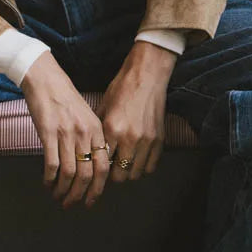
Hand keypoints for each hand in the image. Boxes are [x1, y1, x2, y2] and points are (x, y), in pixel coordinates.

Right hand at [20, 50, 112, 208]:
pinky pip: (52, 164)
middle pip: (87, 174)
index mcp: (96, 130)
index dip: (98, 188)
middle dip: (80, 195)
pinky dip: (49, 178)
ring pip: (69, 173)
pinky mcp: (48, 133)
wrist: (45, 79)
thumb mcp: (86, 115)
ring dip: (63, 190)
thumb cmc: (64, 97)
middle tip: (72, 205)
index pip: (103, 167)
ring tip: (57, 197)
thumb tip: (91, 164)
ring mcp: (66, 134)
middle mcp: (84, 134)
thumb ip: (91, 138)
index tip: (91, 200)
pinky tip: (46, 183)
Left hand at [99, 40, 176, 183]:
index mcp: (112, 129)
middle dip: (112, 175)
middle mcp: (130, 138)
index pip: (102, 163)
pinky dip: (143, 167)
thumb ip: (98, 131)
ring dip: (128, 172)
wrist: (146, 76)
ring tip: (123, 166)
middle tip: (109, 170)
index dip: (97, 168)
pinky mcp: (159, 140)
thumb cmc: (122, 88)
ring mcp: (147, 140)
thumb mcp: (103, 107)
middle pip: (119, 175)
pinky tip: (137, 160)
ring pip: (135, 174)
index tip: (96, 168)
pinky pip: (151, 166)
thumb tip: (91, 149)